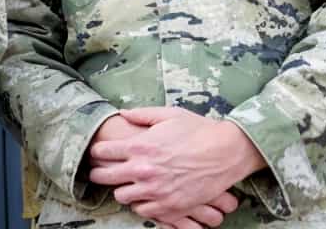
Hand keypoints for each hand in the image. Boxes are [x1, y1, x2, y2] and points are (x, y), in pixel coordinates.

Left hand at [86, 107, 259, 224]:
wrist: (228, 152)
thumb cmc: (199, 130)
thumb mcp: (168, 114)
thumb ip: (141, 114)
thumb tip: (123, 113)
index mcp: (139, 145)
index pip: (102, 151)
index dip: (97, 151)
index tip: (99, 153)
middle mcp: (144, 170)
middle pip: (104, 177)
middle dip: (100, 172)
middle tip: (102, 171)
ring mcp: (157, 190)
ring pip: (122, 197)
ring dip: (122, 189)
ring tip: (127, 184)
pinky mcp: (172, 206)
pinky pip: (144, 211)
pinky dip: (142, 204)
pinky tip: (146, 196)